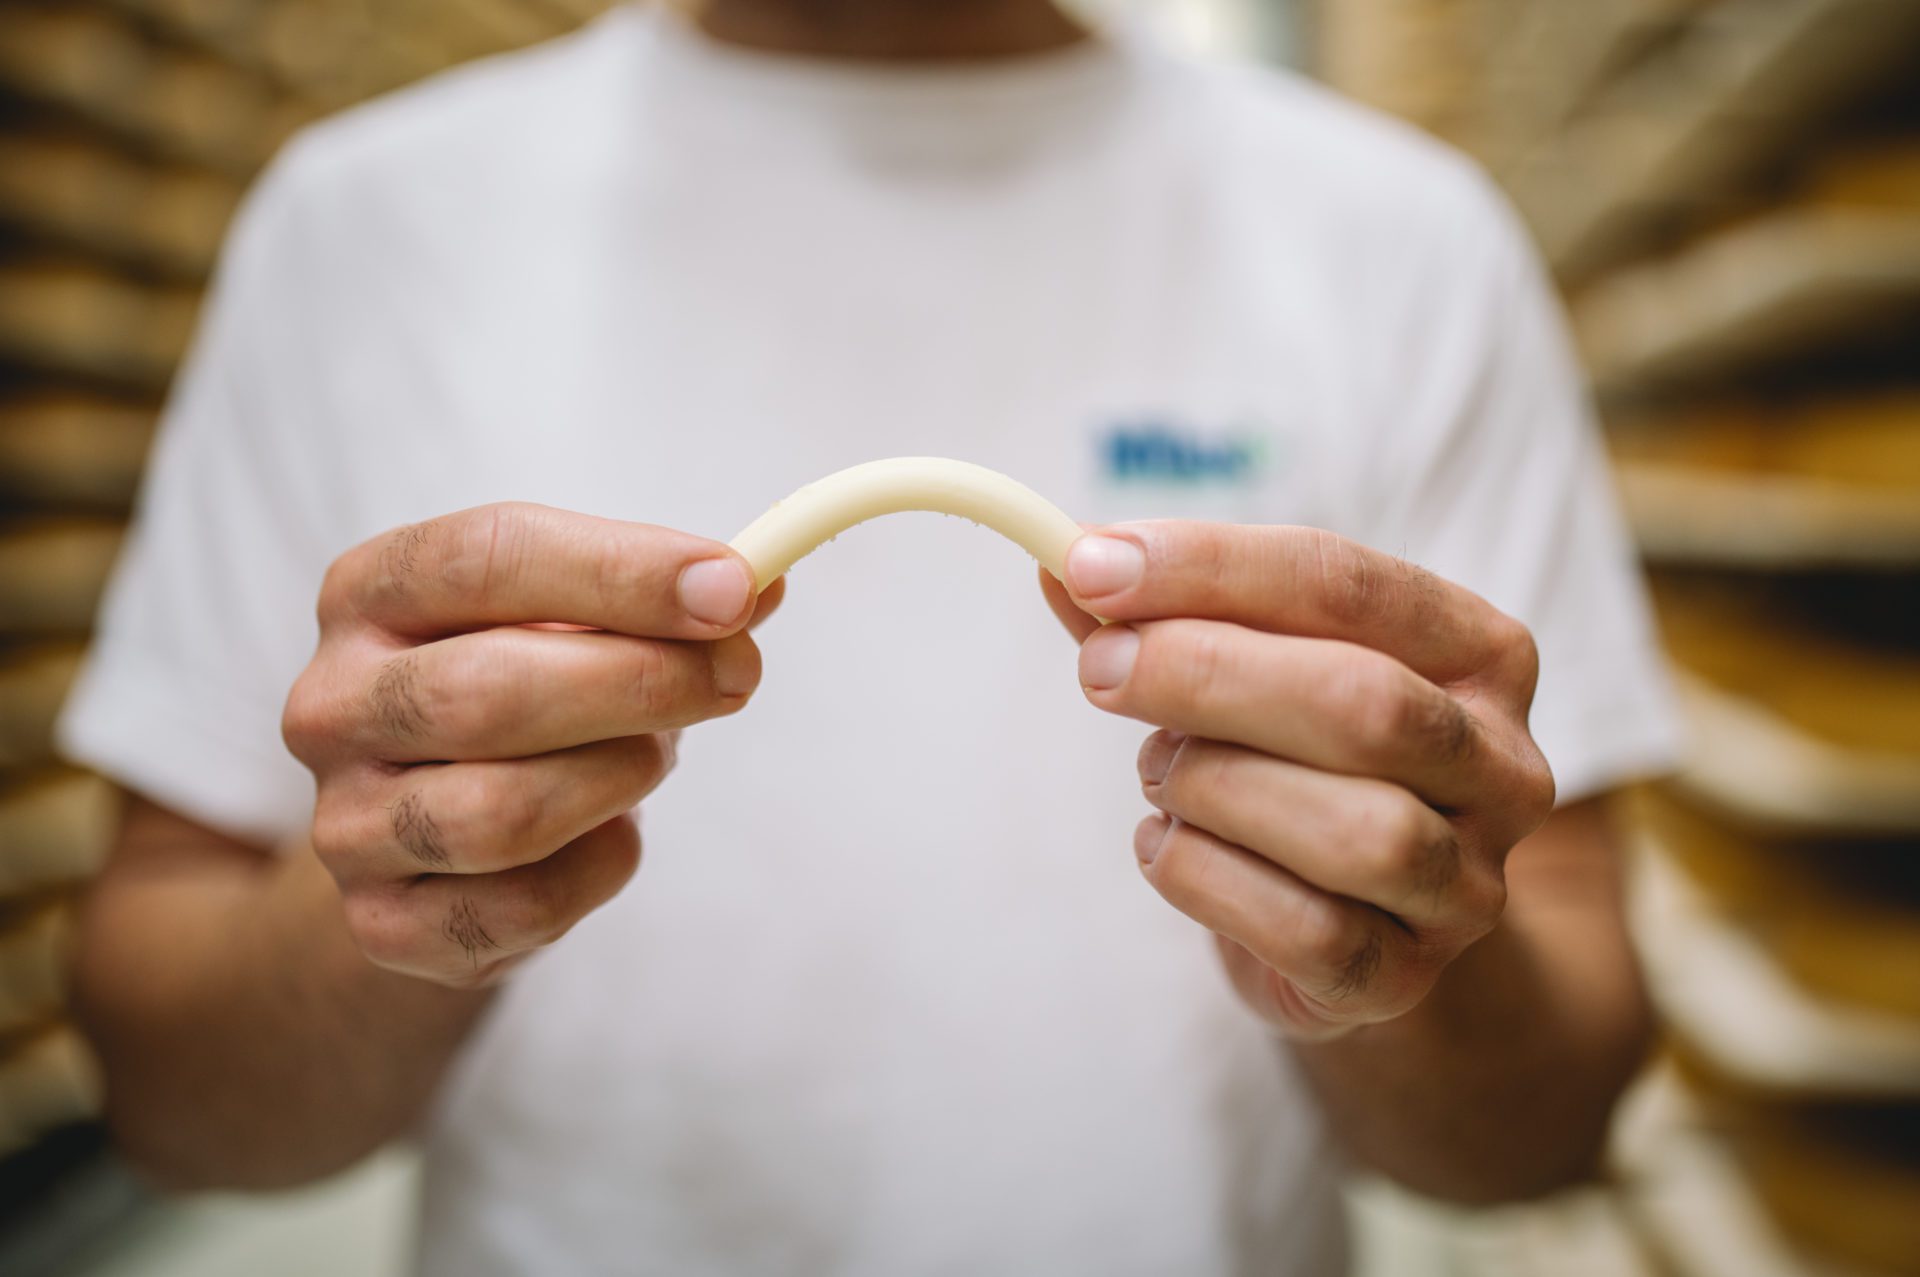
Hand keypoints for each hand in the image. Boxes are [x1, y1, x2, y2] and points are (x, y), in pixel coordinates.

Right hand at [283, 503, 779, 987]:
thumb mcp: (578, 617)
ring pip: (504, 812)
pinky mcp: (386, 925)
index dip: (621, 572)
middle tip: (737, 676)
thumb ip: (662, 598)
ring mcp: (346, 824)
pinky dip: (601, 865)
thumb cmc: (524, 687)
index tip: (733, 586)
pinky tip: (610, 832)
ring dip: (618, 777)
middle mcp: (331, 705)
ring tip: (653, 755)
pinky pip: (525, 905)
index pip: (486, 559)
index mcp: (369, 592)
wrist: (435, 826)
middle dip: (642, 681)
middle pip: (488, 691)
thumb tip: (758, 585)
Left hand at [1041, 523, 1553, 1040]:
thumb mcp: (1248, 668)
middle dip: (1207, 676)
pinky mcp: (1405, 978)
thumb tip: (1063, 558)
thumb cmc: (1292, 764)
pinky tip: (1166, 845)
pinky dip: (1205, 877)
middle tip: (1099, 669)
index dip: (1212, 568)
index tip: (1091, 563)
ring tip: (1158, 773)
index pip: (1348, 584)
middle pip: (1365, 703)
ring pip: (1356, 830)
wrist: (1346, 925)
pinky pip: (1308, 931)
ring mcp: (1468, 885)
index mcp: (1480, 651)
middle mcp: (1500, 766)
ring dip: (1216, 787)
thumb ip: (1163, 615)